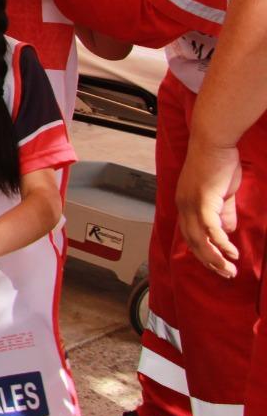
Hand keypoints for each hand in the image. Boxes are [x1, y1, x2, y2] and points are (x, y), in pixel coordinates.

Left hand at [176, 140, 242, 277]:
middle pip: (192, 242)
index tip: (216, 265)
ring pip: (199, 239)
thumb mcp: (221, 193)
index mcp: (185, 203)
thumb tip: (227, 232)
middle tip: (226, 274)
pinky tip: (231, 252)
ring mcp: (191, 203)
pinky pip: (210, 228)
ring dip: (214, 257)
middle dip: (209, 261)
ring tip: (229, 269)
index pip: (190, 235)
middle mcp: (183, 206)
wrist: (213, 141)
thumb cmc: (217, 162)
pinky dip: (220, 243)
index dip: (202, 252)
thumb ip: (223, 212)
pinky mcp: (203, 200)